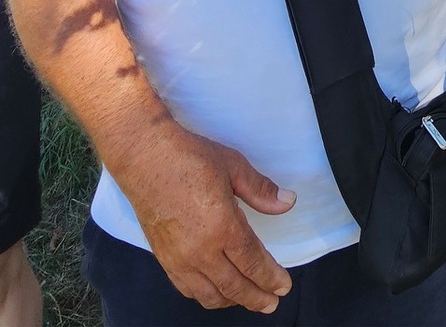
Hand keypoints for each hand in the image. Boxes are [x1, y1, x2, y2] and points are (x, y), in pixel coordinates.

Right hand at [117, 124, 294, 310]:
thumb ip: (261, 190)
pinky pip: (188, 289)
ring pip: (210, 295)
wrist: (144, 157)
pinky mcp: (164, 258)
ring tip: (248, 299)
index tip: (283, 286)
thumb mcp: (233, 165)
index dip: (270, 277)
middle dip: (257, 297)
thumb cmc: (188, 157)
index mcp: (222, 227)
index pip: (252, 262)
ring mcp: (179, 258)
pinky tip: (215, 291)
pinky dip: (206, 296)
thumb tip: (288, 201)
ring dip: (233, 301)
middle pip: (234, 286)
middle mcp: (200, 250)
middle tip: (273, 302)